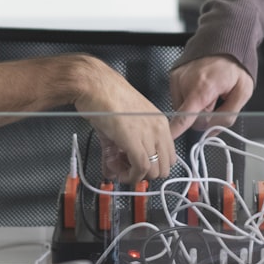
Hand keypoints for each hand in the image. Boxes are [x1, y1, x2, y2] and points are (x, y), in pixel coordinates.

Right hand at [72, 57, 174, 183]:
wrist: (95, 86)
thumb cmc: (106, 98)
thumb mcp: (121, 125)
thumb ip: (119, 149)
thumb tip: (114, 167)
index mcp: (159, 122)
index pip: (168, 155)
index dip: (151, 166)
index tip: (135, 165)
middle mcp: (158, 129)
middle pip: (164, 167)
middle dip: (145, 174)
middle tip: (126, 168)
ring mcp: (149, 135)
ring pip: (154, 171)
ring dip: (136, 176)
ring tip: (118, 167)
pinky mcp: (135, 141)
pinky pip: (141, 168)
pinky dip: (130, 176)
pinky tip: (118, 171)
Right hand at [169, 55, 253, 137]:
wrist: (225, 42)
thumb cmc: (235, 66)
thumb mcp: (243, 92)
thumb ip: (228, 116)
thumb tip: (212, 131)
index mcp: (203, 87)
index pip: (185, 115)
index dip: (176, 130)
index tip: (167, 137)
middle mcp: (186, 82)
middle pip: (190, 117)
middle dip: (204, 115)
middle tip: (217, 99)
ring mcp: (178, 79)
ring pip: (184, 109)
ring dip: (197, 105)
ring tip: (209, 90)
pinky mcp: (174, 77)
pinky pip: (180, 98)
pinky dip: (191, 97)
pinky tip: (201, 87)